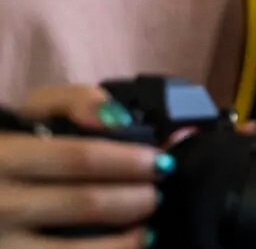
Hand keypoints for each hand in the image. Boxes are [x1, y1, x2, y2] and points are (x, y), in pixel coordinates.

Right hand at [0, 85, 162, 248]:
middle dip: (136, 198)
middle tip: (158, 193)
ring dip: (125, 239)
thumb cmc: (15, 147)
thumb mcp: (36, 111)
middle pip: (86, 203)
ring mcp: (3, 242)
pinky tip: (129, 246)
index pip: (81, 158)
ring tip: (149, 226)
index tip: (160, 162)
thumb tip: (118, 118)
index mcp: (7, 156)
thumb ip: (77, 100)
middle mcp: (2, 202)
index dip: (130, 161)